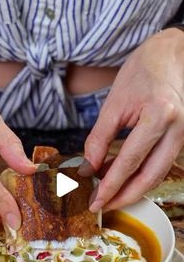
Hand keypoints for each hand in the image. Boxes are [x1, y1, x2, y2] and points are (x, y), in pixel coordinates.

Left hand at [80, 28, 183, 212]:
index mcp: (159, 116)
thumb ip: (99, 138)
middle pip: (150, 177)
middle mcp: (177, 130)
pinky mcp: (180, 139)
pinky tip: (121, 176)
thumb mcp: (114, 103)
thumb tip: (88, 168)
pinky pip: (160, 165)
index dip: (110, 186)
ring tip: (107, 192)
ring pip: (157, 175)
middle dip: (124, 197)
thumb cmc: (142, 72)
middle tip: (102, 206)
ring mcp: (183, 136)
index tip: (94, 202)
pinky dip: (140, 175)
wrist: (172, 55)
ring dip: (132, 189)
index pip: (130, 162)